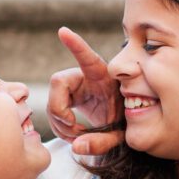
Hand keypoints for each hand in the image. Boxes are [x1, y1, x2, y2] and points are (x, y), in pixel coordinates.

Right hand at [47, 27, 122, 155]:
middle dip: (60, 110)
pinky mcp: (67, 97)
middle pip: (58, 83)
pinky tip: (73, 134)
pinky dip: (59, 126)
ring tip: (78, 135)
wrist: (124, 124)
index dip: (75, 44)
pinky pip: (53, 110)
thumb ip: (101, 142)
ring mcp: (74, 86)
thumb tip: (76, 147)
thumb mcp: (119, 135)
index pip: (88, 57)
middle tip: (74, 128)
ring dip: (60, 123)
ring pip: (52, 100)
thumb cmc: (125, 123)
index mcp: (102, 76)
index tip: (63, 31)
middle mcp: (84, 76)